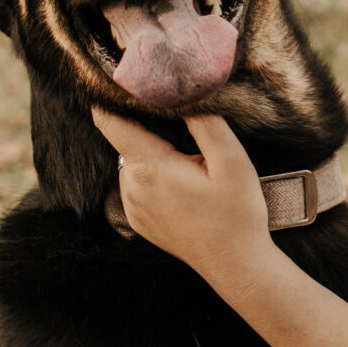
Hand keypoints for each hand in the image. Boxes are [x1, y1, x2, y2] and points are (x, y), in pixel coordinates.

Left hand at [92, 109, 272, 284]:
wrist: (236, 265)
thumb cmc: (237, 215)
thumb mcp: (232, 161)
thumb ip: (206, 122)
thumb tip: (183, 93)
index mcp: (150, 168)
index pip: (110, 122)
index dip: (111, 98)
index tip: (121, 81)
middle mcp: (132, 188)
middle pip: (126, 140)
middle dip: (149, 129)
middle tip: (184, 131)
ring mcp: (132, 207)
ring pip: (133, 162)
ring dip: (153, 154)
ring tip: (190, 166)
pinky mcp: (139, 220)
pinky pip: (138, 185)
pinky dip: (154, 177)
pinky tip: (184, 186)